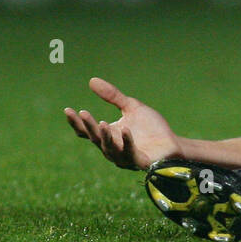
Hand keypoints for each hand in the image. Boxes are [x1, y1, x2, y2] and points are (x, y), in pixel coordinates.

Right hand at [64, 77, 181, 170]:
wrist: (172, 143)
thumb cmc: (151, 128)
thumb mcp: (131, 107)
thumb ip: (113, 96)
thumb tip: (91, 80)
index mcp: (109, 135)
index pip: (87, 131)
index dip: (77, 122)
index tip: (68, 110)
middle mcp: (112, 148)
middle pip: (95, 138)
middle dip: (88, 126)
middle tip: (82, 113)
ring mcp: (124, 156)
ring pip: (109, 147)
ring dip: (104, 136)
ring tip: (101, 122)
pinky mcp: (138, 161)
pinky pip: (130, 152)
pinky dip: (126, 141)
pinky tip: (125, 129)